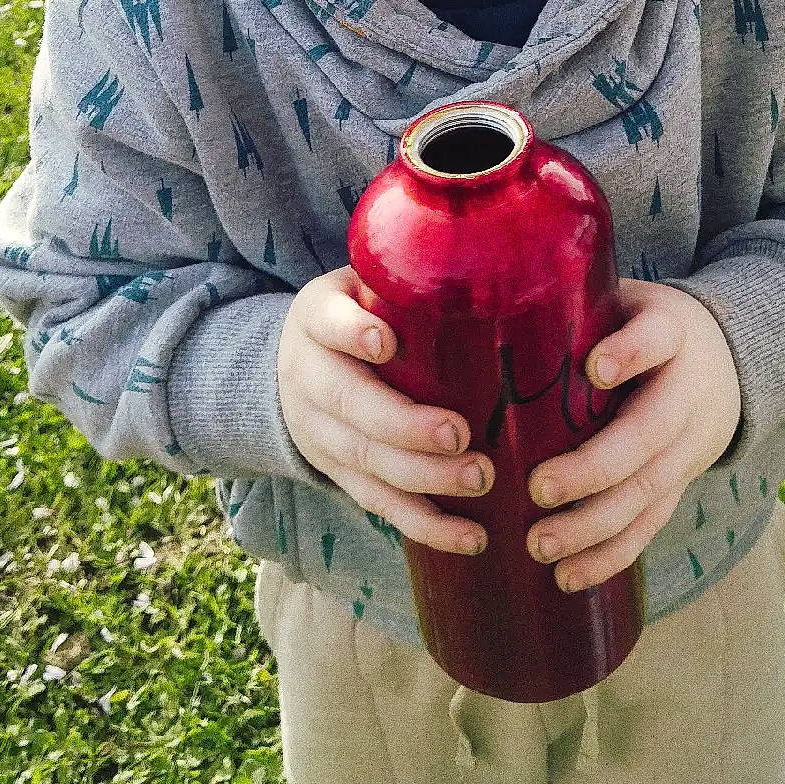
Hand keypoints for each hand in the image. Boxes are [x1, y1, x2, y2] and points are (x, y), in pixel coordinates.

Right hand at [277, 266, 494, 556]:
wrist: (292, 364)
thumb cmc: (355, 312)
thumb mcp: (360, 280)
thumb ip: (407, 273)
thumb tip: (492, 245)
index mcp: (316, 319)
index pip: (328, 323)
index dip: (353, 333)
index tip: (385, 342)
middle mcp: (309, 379)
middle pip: (351, 409)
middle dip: (406, 427)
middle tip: (461, 434)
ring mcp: (320, 435)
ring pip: (366, 465)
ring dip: (425, 480)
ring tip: (480, 479)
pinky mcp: (339, 475)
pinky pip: (380, 505)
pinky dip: (426, 525)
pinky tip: (472, 537)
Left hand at [524, 280, 740, 592]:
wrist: (728, 359)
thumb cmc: (645, 323)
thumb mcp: (626, 298)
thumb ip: (577, 307)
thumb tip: (494, 309)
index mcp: (672, 332)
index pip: (656, 338)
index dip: (630, 354)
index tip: (595, 368)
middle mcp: (688, 393)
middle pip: (649, 436)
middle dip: (594, 469)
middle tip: (539, 489)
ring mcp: (691, 445)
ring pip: (649, 492)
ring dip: (595, 526)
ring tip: (541, 545)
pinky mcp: (682, 483)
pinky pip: (650, 524)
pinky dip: (611, 555)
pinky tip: (569, 576)